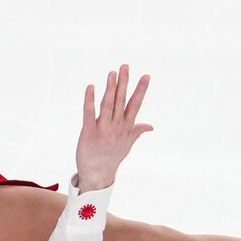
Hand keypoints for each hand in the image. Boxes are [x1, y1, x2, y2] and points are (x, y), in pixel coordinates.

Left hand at [75, 64, 152, 190]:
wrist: (98, 175)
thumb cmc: (112, 158)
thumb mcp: (128, 144)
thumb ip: (137, 131)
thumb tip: (151, 126)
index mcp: (126, 127)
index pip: (135, 105)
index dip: (141, 90)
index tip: (146, 76)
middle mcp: (116, 126)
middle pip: (121, 101)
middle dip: (124, 83)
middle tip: (125, 66)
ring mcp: (103, 129)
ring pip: (108, 105)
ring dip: (110, 88)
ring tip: (112, 73)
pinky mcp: (89, 132)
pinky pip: (89, 113)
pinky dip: (90, 100)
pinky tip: (91, 87)